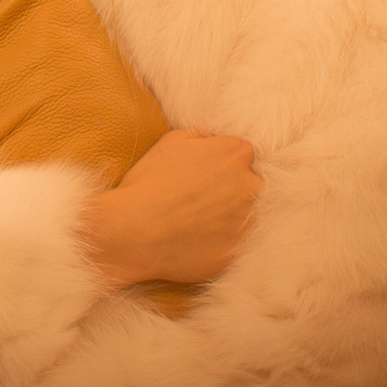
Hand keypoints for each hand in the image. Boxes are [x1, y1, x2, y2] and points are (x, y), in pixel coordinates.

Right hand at [83, 129, 260, 286]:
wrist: (135, 229)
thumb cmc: (150, 181)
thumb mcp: (172, 140)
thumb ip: (204, 136)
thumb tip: (215, 139)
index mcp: (235, 153)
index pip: (243, 155)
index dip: (223, 165)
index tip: (206, 175)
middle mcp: (250, 184)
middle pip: (251, 184)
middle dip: (233, 190)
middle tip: (202, 200)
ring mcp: (248, 220)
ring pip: (248, 216)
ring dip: (231, 217)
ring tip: (199, 223)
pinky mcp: (240, 251)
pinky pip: (238, 244)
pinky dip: (224, 243)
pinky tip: (199, 241)